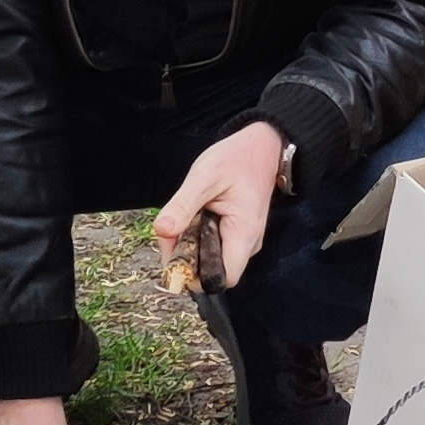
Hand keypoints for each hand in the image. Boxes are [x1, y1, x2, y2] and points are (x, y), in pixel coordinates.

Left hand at [152, 118, 287, 293]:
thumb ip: (183, 205)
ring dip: (190, 244)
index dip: (194, 274)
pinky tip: (195, 214)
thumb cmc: (236, 159)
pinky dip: (198, 235)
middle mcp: (247, 244)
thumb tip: (162, 231)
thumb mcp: (204, 177)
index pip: (222, 278)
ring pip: (210, 258)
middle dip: (186, 256)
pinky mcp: (237, 234)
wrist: (262, 147)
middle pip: (212, 269)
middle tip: (172, 227)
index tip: (173, 254)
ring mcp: (243, 241)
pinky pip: (214, 245)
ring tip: (186, 214)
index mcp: (243, 234)